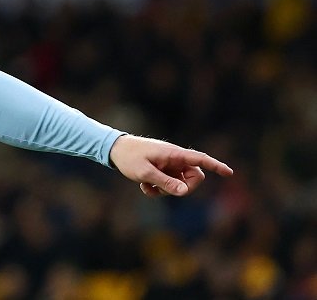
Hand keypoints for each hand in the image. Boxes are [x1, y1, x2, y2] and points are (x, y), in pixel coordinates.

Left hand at [109, 134, 232, 196]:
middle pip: (194, 177)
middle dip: (183, 188)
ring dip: (167, 190)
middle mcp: (174, 158)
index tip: (230, 173)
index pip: (200, 159)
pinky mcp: (162, 170)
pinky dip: (159, 189)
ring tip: (148, 188)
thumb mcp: (145, 173)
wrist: (113, 149)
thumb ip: (165, 183)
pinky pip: (170, 184)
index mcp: (173, 154)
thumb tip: (185, 193)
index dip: (215, 166)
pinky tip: (145, 187)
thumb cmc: (128, 158)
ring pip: (181, 183)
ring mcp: (169, 164)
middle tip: (165, 190)